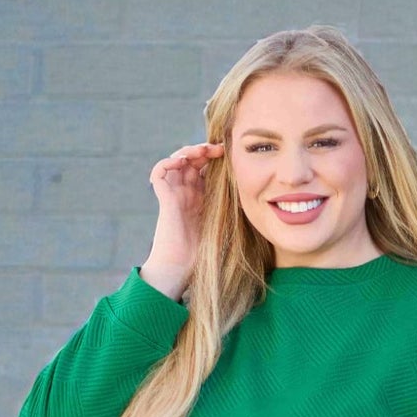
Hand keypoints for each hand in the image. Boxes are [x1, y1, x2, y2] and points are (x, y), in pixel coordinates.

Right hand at [145, 140, 224, 278]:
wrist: (180, 267)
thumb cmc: (202, 253)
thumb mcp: (223, 223)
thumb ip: (231, 208)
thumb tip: (256, 197)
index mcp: (199, 197)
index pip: (204, 168)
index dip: (214, 157)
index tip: (229, 153)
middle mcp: (185, 192)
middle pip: (191, 160)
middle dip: (204, 150)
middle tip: (219, 149)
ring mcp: (174, 194)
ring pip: (176, 161)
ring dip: (188, 151)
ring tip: (203, 151)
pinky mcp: (164, 198)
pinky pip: (159, 172)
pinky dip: (167, 162)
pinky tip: (182, 162)